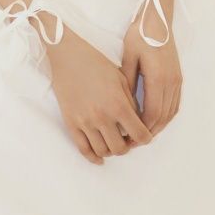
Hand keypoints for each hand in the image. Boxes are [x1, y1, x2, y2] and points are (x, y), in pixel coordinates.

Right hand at [44, 30, 152, 164]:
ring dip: (111, 150)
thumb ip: (131, 102)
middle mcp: (102, 117)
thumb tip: (137, 121)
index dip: (145, 138)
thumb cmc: (96, 64)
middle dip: (128, 146)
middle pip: (121, 148)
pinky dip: (93, 157)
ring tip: (114, 142)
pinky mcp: (71, 123)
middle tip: (128, 139)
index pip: (139, 134)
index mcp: (118, 105)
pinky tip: (100, 157)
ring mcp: (85, 122)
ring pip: (103, 151)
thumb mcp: (121, 79)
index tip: (145, 136)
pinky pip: (83, 149)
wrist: (68, 57)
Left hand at [120, 27, 181, 137]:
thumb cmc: (139, 34)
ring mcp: (177, 80)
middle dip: (149, 132)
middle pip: (163, 117)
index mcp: (158, 77)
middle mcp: (171, 82)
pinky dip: (165, 115)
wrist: (157, 19)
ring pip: (171, 112)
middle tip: (134, 141)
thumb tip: (122, 106)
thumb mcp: (128, 56)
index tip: (129, 136)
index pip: (152, 113)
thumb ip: (126, 82)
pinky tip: (154, 119)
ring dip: (158, 125)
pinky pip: (174, 104)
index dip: (142, 129)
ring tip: (143, 133)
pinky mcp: (178, 77)